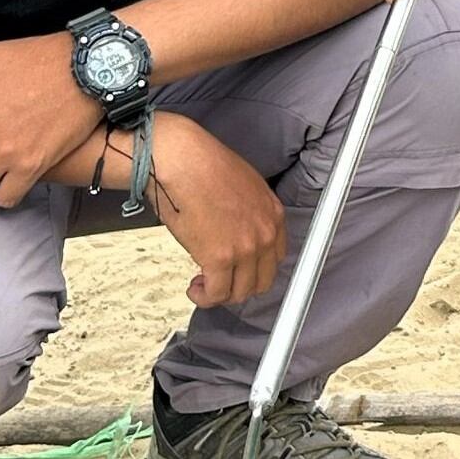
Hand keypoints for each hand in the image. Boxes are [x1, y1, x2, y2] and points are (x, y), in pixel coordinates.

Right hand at [146, 112, 287, 307]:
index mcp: (273, 214)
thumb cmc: (204, 168)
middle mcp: (265, 233)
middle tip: (219, 281)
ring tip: (203, 284)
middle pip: (262, 280)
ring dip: (220, 293)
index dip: (254, 270)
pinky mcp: (221, 258)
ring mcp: (246, 248)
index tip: (239, 272)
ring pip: (240, 292)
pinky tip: (194, 288)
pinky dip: (204, 297)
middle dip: (239, 286)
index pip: (276, 258)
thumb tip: (235, 230)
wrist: (184, 161)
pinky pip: (217, 293)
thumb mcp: (244, 187)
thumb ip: (249, 213)